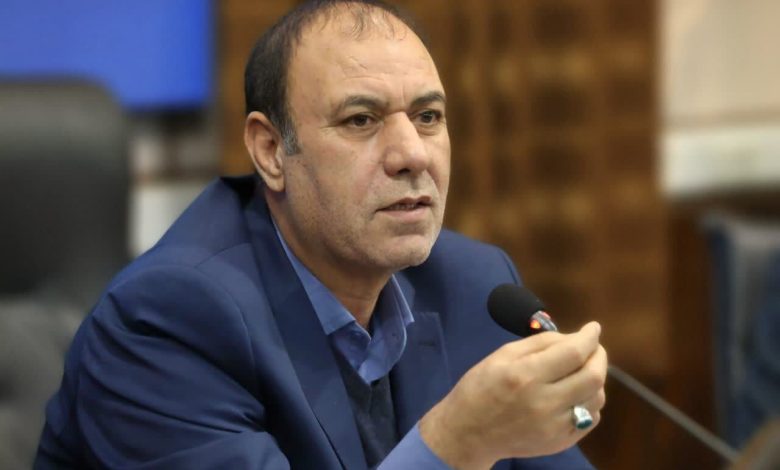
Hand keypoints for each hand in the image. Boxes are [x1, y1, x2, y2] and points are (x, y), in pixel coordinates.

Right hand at [419, 322, 606, 468]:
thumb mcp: (502, 355)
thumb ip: (540, 343)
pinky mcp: (560, 443)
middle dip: (599, 356)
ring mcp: (555, 427)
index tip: (593, 328)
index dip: (589, 337)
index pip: (573, 352)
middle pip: (593, 377)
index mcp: (526, 376)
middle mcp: (544, 403)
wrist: (469, 433)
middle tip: (594, 348)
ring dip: (596, 379)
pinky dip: (590, 401)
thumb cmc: (481, 387)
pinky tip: (576, 394)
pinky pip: (591, 419)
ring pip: (597, 399)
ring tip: (581, 371)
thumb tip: (573, 338)